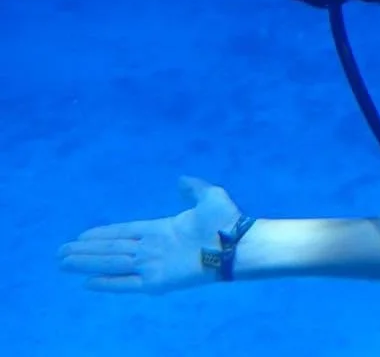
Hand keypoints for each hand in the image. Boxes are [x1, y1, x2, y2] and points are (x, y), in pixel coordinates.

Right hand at [59, 176, 243, 294]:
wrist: (236, 243)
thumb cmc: (225, 220)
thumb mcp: (208, 196)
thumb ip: (193, 188)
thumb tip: (181, 179)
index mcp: (160, 229)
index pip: (124, 232)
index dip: (102, 233)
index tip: (81, 234)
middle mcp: (152, 248)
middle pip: (111, 249)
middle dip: (85, 250)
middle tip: (60, 252)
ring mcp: (152, 265)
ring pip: (111, 264)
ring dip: (87, 263)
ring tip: (63, 262)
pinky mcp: (156, 282)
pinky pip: (125, 283)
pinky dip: (107, 283)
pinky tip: (87, 282)